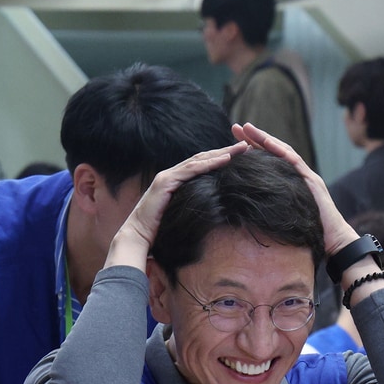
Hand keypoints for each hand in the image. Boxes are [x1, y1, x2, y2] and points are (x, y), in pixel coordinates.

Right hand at [106, 142, 249, 268]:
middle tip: (246, 146)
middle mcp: (170, 175)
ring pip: (198, 160)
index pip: (200, 166)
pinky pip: (191, 170)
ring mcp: (167, 176)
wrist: (137, 237)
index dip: (220, 159)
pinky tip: (225, 159)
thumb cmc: (157, 232)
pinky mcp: (165, 182)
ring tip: (241, 149)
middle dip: (225, 151)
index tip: (239, 156)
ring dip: (221, 153)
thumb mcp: (180, 215)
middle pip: (202, 158)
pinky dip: (209, 163)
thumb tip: (211, 211)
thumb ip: (191, 207)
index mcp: (174, 181)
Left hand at [233, 122, 355, 253]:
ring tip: (247, 129)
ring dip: (265, 138)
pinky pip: (295, 163)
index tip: (233, 141)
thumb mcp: (280, 216)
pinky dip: (281, 152)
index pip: (267, 160)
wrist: (331, 240)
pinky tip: (268, 144)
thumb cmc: (305, 232)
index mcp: (287, 181)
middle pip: (273, 151)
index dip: (250, 149)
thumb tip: (243, 209)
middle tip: (235, 126)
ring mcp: (305, 175)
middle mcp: (296, 174)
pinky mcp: (311, 181)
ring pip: (283, 151)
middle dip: (254, 138)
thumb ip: (268, 207)